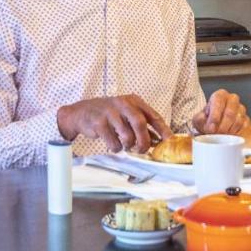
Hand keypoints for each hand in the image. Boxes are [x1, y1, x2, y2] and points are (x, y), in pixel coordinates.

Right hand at [57, 95, 171, 152]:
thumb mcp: (126, 114)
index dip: (163, 129)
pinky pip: (113, 142)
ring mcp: (110, 112)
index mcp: (133, 101)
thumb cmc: (109, 115)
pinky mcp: (99, 123)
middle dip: (144, 141)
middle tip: (143, 150)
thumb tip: (158, 141)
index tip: (169, 140)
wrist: (82, 113)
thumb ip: (141, 125)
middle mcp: (123, 104)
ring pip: (127, 135)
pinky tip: (112, 144)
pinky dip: (115, 148)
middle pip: (140, 124)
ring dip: (128, 145)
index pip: (152, 115)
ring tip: (125, 145)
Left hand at [192, 89, 248, 134]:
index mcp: (220, 95)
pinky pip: (244, 126)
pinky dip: (236, 133)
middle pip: (230, 113)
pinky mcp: (246, 119)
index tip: (210, 128)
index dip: (214, 117)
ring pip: (238, 121)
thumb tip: (211, 127)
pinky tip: (229, 136)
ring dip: (228, 131)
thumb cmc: (205, 120)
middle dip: (222, 127)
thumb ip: (201, 121)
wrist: (211, 125)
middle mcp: (232, 99)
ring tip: (220, 136)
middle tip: (215, 134)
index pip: (219, 102)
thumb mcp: (198, 119)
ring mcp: (241, 109)